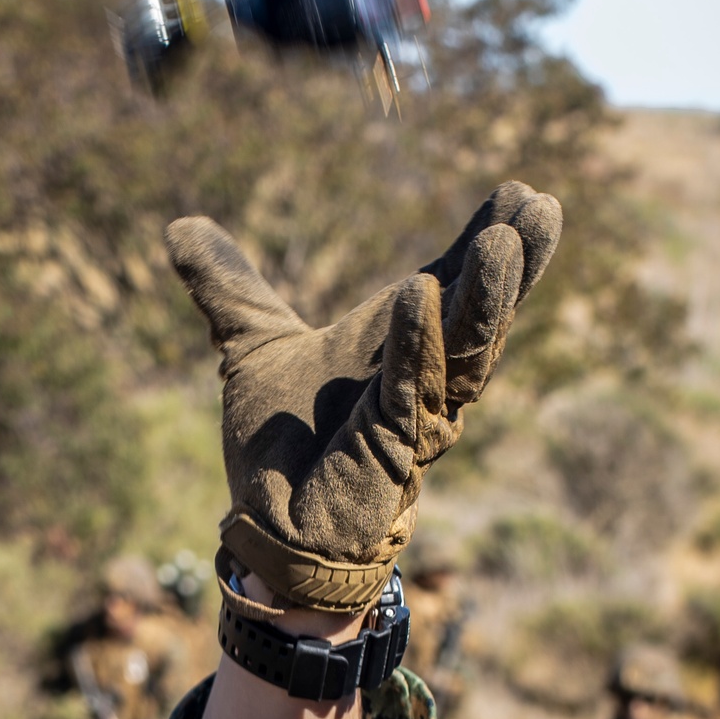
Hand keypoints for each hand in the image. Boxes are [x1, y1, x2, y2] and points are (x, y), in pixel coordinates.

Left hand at [166, 181, 560, 610]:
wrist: (266, 528)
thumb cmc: (279, 445)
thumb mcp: (250, 347)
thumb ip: (228, 289)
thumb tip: (179, 227)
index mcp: (403, 348)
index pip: (457, 284)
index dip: (487, 239)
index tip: (519, 190)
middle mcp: (424, 379)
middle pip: (484, 316)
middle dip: (514, 265)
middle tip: (540, 207)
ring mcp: (415, 417)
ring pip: (468, 354)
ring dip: (488, 298)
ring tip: (505, 239)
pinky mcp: (389, 451)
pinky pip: (410, 392)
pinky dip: (418, 345)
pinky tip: (425, 290)